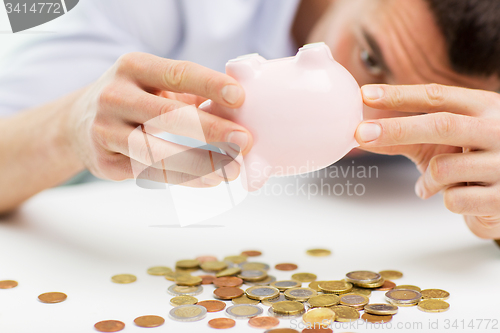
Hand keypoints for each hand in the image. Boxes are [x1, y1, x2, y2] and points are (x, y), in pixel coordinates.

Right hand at [65, 52, 251, 186]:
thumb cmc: (133, 100)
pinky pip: (149, 172)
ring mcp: (105, 130)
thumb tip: (237, 108)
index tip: (239, 97)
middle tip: (243, 141)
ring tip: (230, 170)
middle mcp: (115, 95)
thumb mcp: (153, 84)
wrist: (78, 123)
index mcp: (133, 67)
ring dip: (200, 163)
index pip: (178, 73)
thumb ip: (189, 92)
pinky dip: (183, 178)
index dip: (210, 84)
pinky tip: (207, 180)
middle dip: (212, 129)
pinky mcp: (105, 161)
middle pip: (169, 115)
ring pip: (157, 151)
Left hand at [355, 84, 499, 238]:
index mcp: (484, 107)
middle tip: (361, 133)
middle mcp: (498, 129)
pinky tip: (463, 198)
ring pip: (442, 168)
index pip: (437, 96)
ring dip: (427, 180)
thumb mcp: (444, 143)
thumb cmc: (474, 161)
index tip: (366, 95)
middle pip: (441, 124)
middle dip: (397, 129)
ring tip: (435, 184)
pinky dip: (446, 200)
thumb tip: (362, 135)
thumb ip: (406, 137)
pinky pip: (453, 199)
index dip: (399, 94)